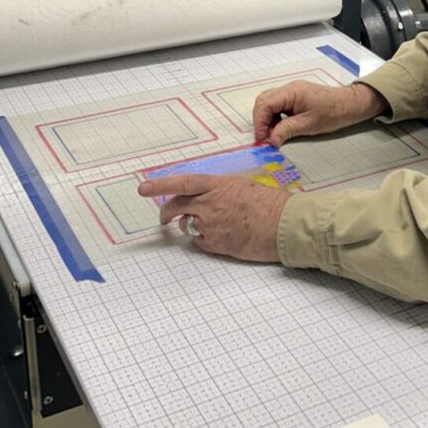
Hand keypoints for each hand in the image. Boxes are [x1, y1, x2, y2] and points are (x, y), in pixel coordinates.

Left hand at [138, 175, 287, 261]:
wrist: (284, 225)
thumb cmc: (271, 204)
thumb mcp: (244, 187)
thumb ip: (221, 190)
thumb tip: (208, 196)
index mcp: (218, 185)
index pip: (182, 183)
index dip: (160, 185)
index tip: (143, 187)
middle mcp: (210, 203)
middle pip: (177, 206)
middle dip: (166, 212)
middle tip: (164, 218)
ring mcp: (211, 225)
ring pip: (187, 225)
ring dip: (191, 225)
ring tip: (212, 226)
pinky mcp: (215, 244)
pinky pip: (200, 242)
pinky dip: (205, 239)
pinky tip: (223, 237)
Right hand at [252, 80, 388, 146]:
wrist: (350, 105)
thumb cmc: (332, 113)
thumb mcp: (308, 125)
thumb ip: (287, 131)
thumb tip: (270, 141)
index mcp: (291, 92)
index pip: (265, 104)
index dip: (260, 122)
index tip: (261, 138)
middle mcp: (289, 88)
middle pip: (264, 101)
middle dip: (261, 120)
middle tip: (264, 138)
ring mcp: (292, 92)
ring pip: (270, 103)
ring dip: (267, 119)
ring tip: (272, 135)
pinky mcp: (295, 97)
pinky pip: (278, 105)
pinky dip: (275, 117)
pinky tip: (280, 128)